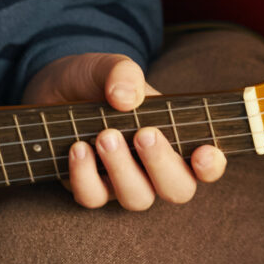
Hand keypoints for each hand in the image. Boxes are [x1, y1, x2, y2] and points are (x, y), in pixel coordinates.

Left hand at [23, 53, 226, 210]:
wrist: (52, 89)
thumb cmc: (94, 80)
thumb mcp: (108, 65)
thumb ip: (123, 73)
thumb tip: (127, 98)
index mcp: (175, 136)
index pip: (207, 166)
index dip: (211, 166)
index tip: (202, 152)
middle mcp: (154, 166)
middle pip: (178, 190)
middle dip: (163, 165)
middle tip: (144, 135)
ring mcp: (123, 181)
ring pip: (137, 198)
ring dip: (122, 169)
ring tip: (105, 136)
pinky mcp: (90, 187)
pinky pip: (93, 198)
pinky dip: (85, 175)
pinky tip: (77, 148)